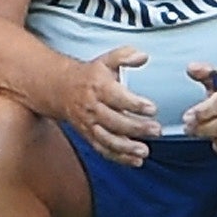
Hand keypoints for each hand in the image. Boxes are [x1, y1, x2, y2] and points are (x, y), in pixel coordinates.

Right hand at [62, 45, 162, 165]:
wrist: (60, 89)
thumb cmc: (90, 75)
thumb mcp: (105, 60)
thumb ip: (124, 56)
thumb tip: (143, 56)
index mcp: (98, 87)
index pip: (117, 97)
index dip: (134, 104)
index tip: (152, 108)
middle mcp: (92, 107)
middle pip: (113, 121)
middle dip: (136, 128)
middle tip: (156, 130)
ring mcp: (89, 123)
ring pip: (106, 139)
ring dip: (126, 147)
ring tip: (144, 151)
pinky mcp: (88, 135)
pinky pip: (102, 149)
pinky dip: (118, 157)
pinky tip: (135, 161)